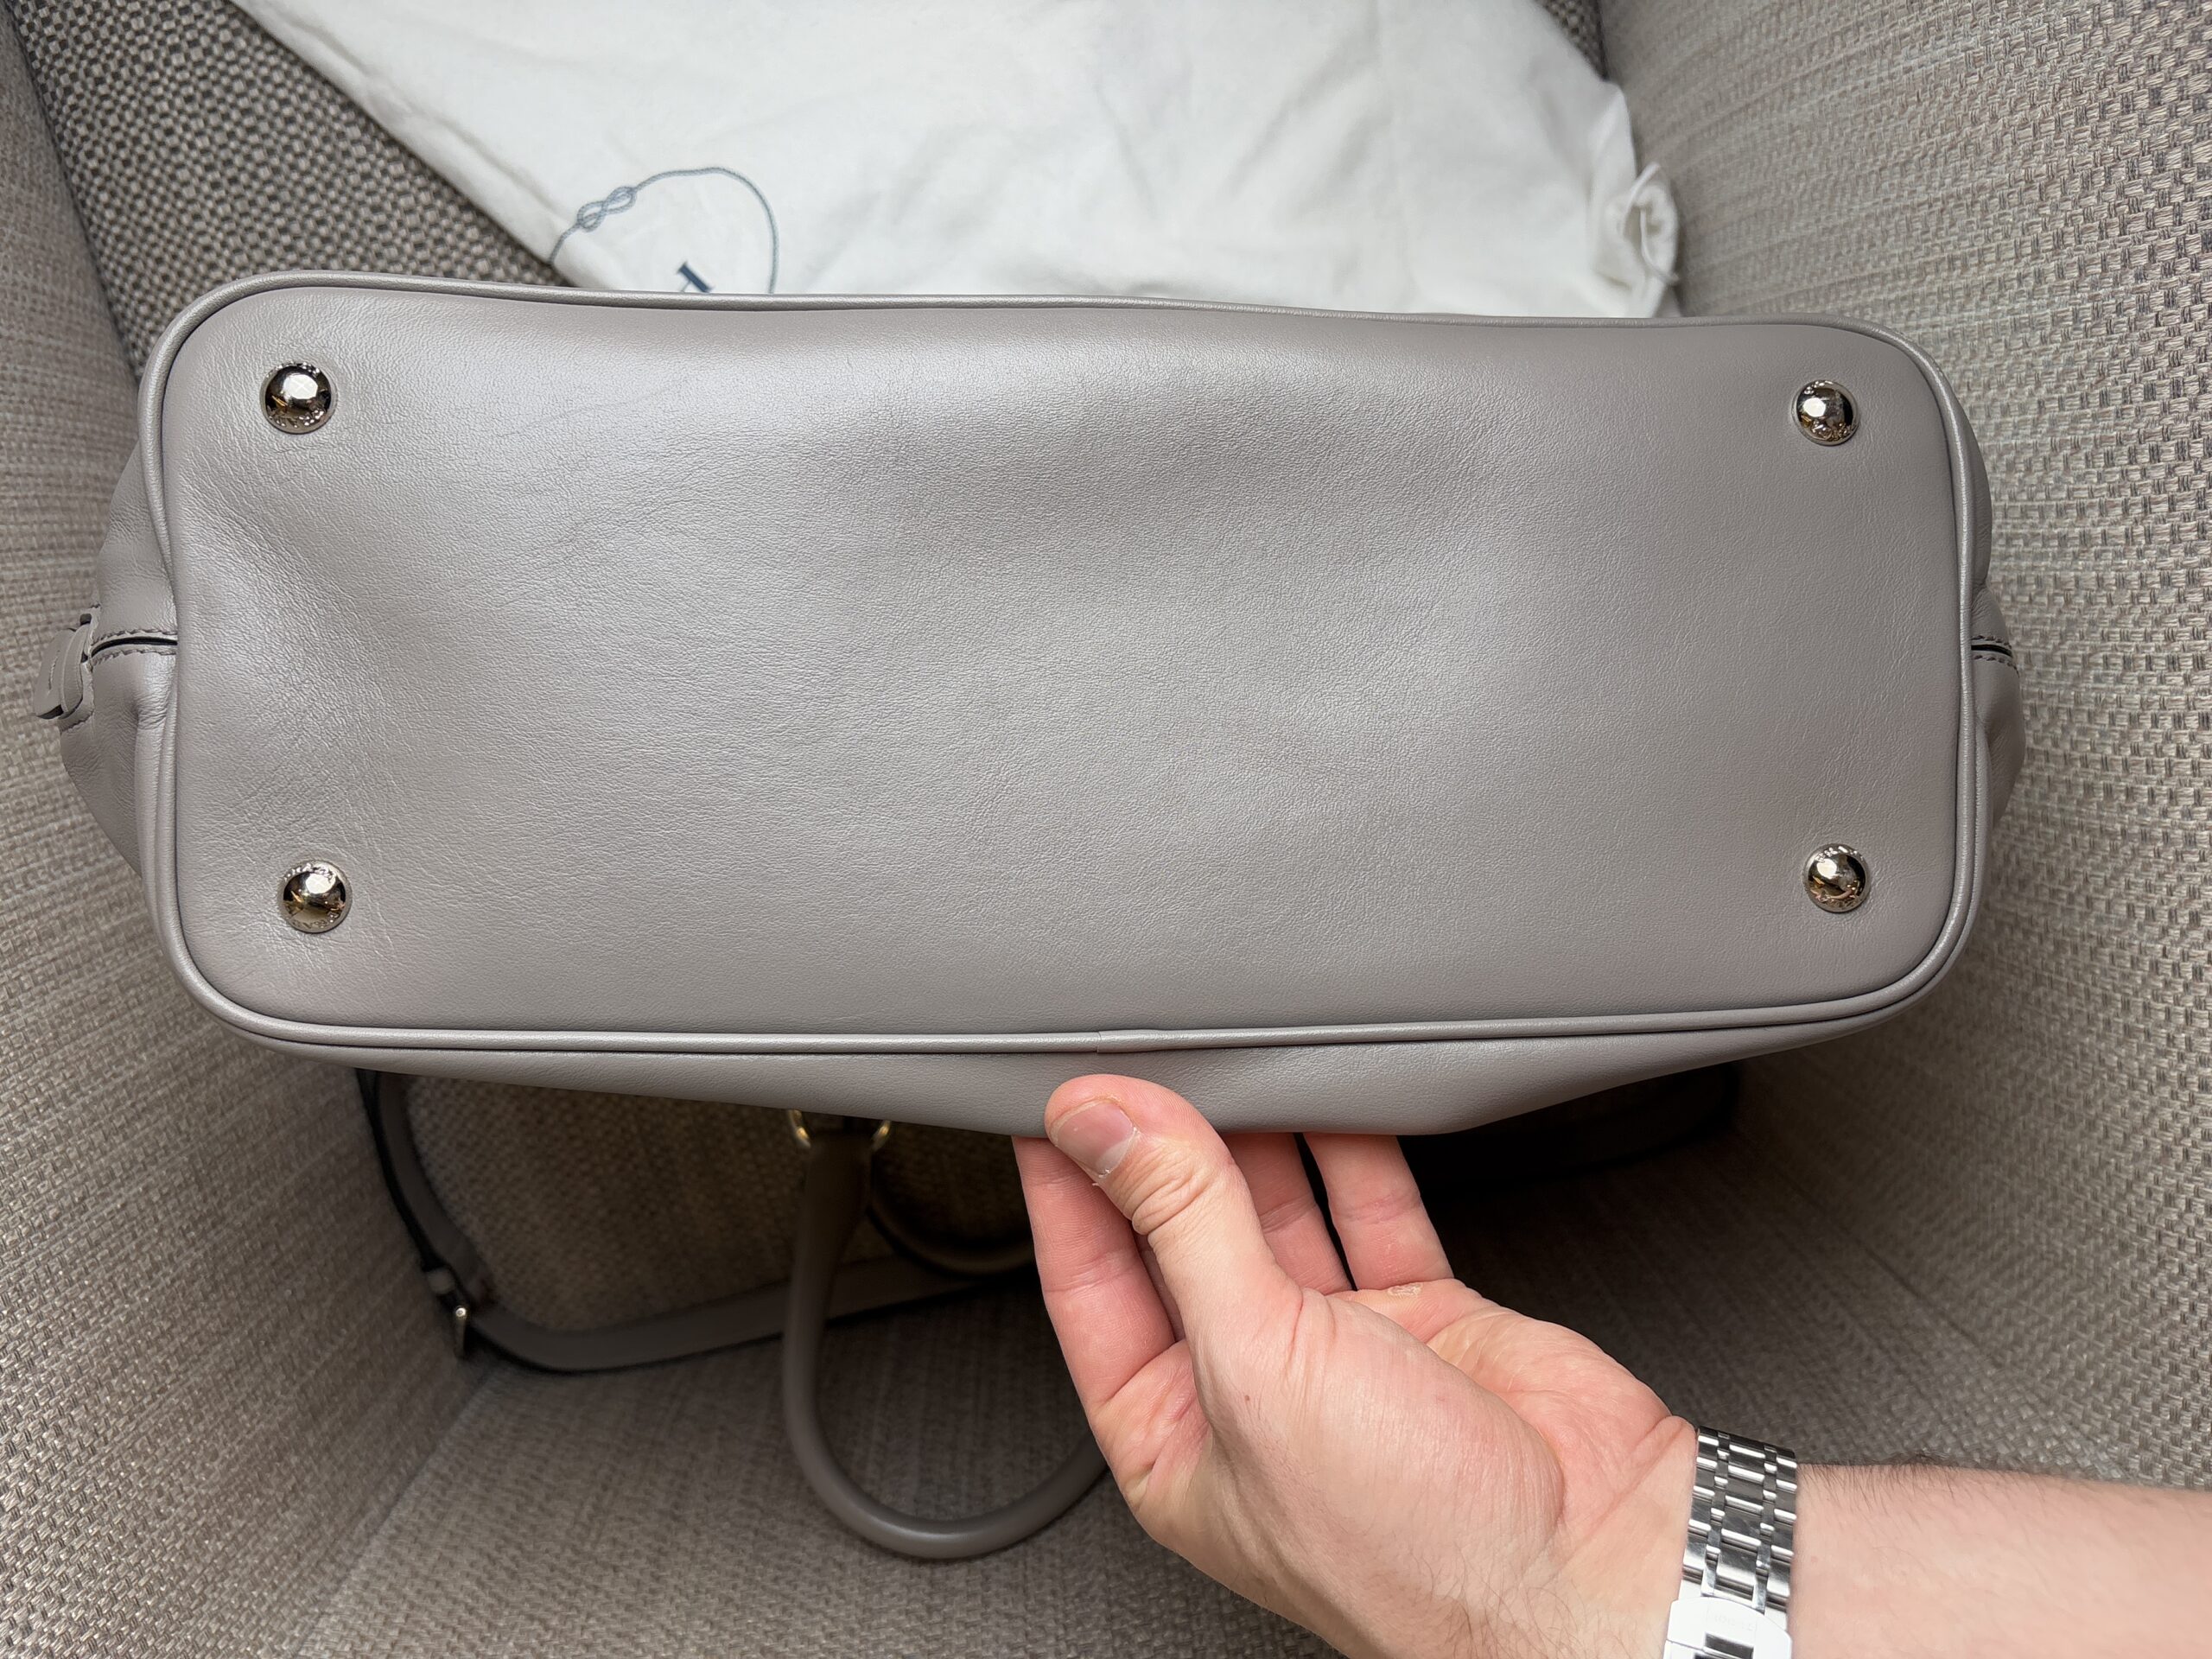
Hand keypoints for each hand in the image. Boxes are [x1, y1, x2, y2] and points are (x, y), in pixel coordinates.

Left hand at [1014, 1074, 1691, 1658]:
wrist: (1595, 1571)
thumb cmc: (1416, 1548)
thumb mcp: (1257, 1365)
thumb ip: (1183, 1226)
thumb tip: (1107, 1129)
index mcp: (1172, 1439)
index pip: (1091, 1286)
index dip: (1069, 1188)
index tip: (1057, 1102)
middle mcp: (1250, 1396)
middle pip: (1182, 1238)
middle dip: (1164, 1152)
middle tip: (1147, 1064)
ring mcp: (1343, 1355)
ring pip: (1279, 1213)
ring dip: (1258, 1142)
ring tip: (1234, 1064)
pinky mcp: (1426, 1319)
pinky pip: (1371, 1209)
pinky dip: (1353, 1150)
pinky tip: (1332, 1097)